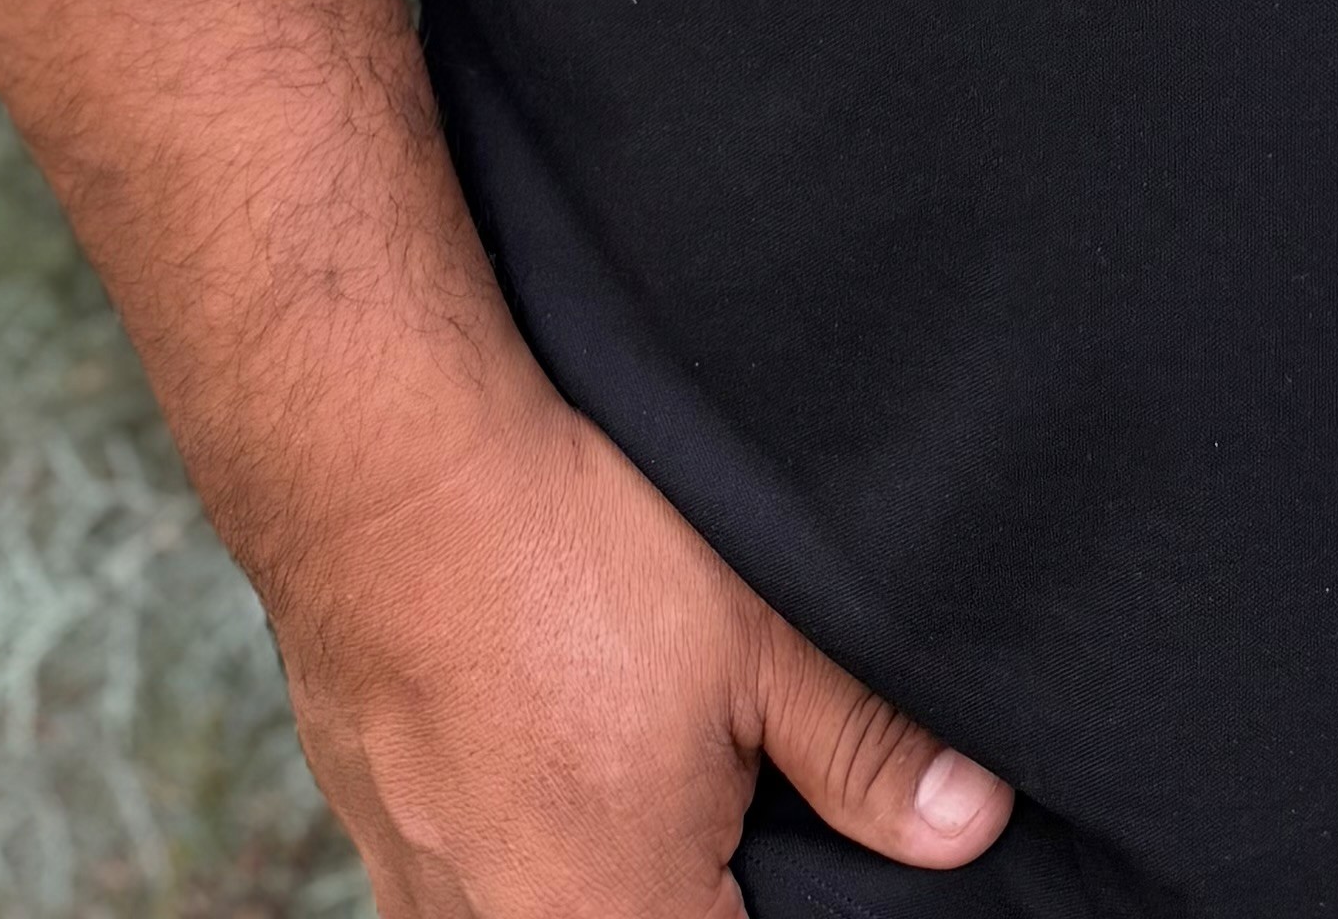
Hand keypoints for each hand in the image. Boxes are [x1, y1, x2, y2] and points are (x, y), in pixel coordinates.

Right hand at [264, 366, 1011, 914]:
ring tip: (635, 755)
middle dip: (690, 877)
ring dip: (599, 864)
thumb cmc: (567, 548)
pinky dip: (522, 834)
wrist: (379, 464)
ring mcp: (417, 887)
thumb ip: (864, 748)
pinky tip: (550, 741)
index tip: (776, 834)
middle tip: (720, 782)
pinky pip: (466, 877)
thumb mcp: (756, 636)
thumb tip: (966, 822)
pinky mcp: (371, 824)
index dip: (783, 900)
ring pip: (539, 907)